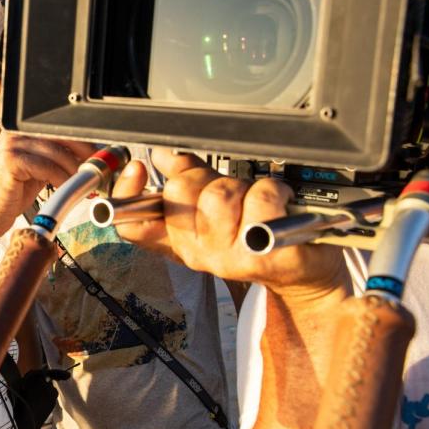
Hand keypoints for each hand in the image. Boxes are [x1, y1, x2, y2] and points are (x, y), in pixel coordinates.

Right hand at [0, 131, 94, 236]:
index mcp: (21, 131)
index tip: (98, 157)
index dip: (82, 141)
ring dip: (74, 170)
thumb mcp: (37, 171)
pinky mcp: (10, 161)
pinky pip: (46, 167)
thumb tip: (87, 157)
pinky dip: (61, 179)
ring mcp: (11, 145)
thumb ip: (55, 159)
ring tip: (83, 185)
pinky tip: (66, 189)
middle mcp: (15, 133)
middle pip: (60, 136)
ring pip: (56, 152)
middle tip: (97, 172)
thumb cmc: (11, 194)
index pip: (59, 128)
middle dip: (84, 154)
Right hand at [113, 148, 346, 297]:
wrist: (301, 271)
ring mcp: (229, 258)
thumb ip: (185, 184)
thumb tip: (164, 156)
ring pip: (218, 195)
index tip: (139, 168)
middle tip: (226, 186)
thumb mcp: (213, 213)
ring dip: (242, 186)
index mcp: (178, 241)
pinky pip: (259, 198)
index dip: (127, 193)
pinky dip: (274, 189)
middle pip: (178, 193)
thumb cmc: (257, 236)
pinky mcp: (264, 255)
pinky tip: (279, 202)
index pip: (131, 224)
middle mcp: (197, 253)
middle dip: (204, 176)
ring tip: (256, 199)